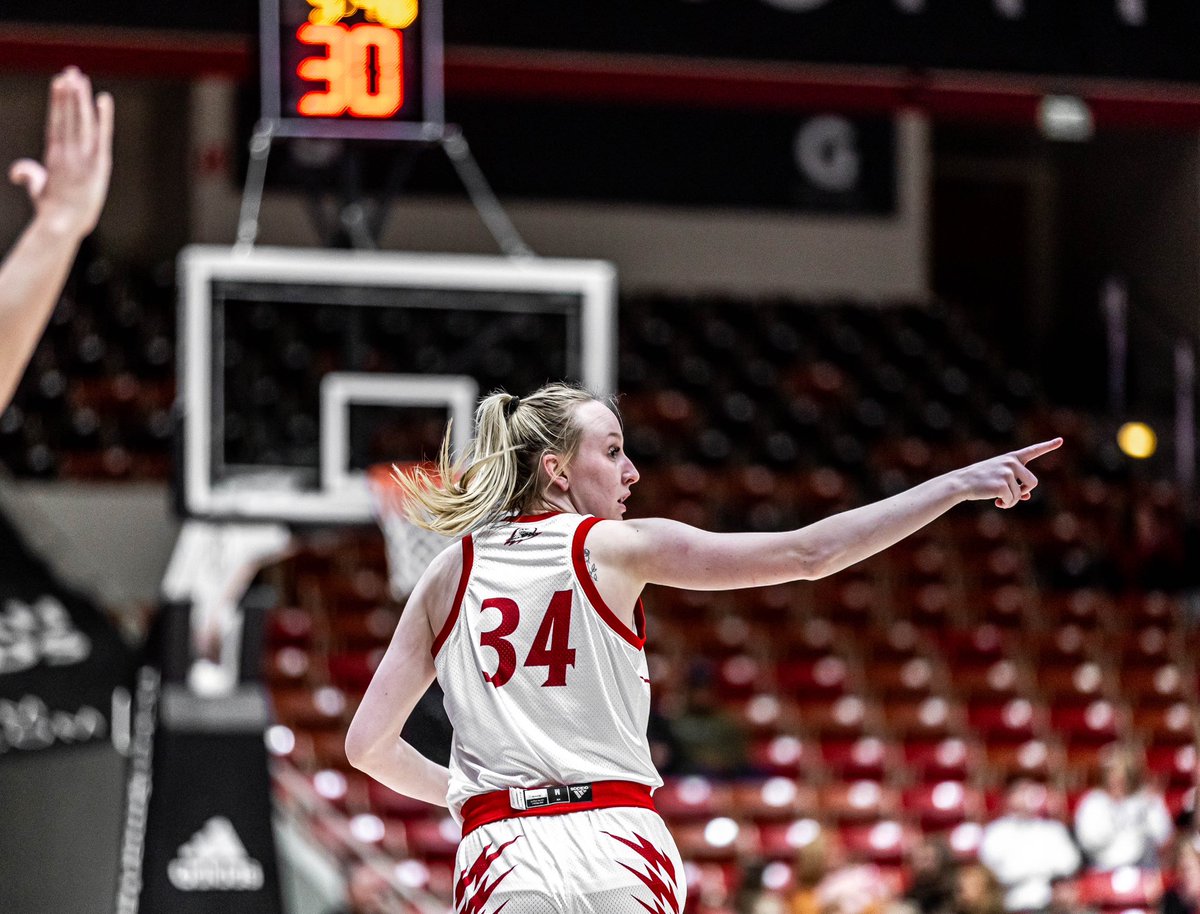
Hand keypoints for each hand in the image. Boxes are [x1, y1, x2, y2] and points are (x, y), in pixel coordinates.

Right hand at [9, 67, 112, 239]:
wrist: (62, 223)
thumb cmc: (51, 210)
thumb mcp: (38, 189)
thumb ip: (30, 176)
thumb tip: (18, 172)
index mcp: (54, 155)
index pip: (56, 121)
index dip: (58, 101)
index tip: (59, 82)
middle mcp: (67, 151)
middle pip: (68, 115)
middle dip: (69, 93)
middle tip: (71, 71)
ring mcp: (83, 156)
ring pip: (82, 120)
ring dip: (81, 98)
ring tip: (80, 77)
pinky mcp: (98, 164)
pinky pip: (102, 135)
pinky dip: (104, 117)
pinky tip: (103, 99)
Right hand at [955, 437, 1062, 508]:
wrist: (962, 483)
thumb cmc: (980, 480)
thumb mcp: (999, 478)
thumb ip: (1015, 484)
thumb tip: (1026, 496)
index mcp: (1011, 458)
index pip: (1033, 450)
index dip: (1048, 446)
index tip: (1060, 440)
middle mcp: (1011, 463)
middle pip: (1033, 482)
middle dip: (1024, 491)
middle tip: (1013, 496)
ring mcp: (1007, 473)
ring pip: (1021, 494)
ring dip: (1012, 500)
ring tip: (1000, 499)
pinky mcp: (1002, 484)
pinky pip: (1012, 500)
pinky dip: (1006, 504)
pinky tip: (997, 502)